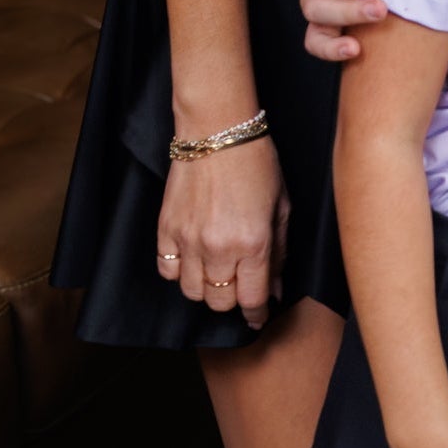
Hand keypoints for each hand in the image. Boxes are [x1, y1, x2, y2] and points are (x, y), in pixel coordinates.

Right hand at [156, 136, 288, 327]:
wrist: (218, 131)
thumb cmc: (256, 163)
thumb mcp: (282, 208)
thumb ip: (279, 253)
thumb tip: (275, 288)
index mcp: (253, 243)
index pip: (251, 300)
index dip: (256, 315)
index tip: (257, 316)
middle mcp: (219, 248)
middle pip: (220, 301)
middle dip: (233, 300)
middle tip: (240, 285)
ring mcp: (189, 239)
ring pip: (192, 292)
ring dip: (205, 289)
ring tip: (216, 271)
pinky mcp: (166, 228)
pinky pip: (167, 269)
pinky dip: (179, 272)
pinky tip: (192, 259)